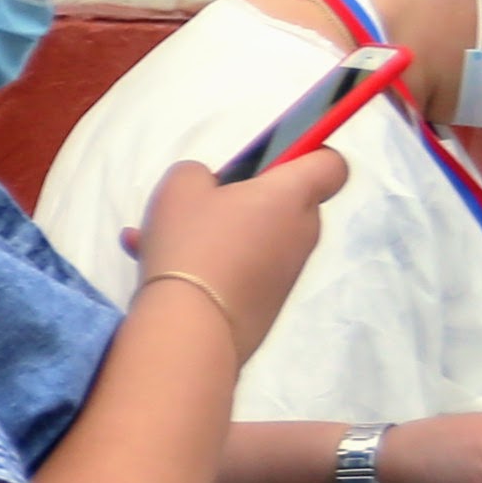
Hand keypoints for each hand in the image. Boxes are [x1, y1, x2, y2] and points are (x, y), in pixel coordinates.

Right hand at [125, 148, 345, 356]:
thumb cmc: (193, 243)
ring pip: (254, 237)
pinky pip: (240, 270)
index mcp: (293, 196)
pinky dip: (208, 264)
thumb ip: (200, 174)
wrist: (192, 328)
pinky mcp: (267, 305)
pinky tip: (150, 261)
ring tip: (157, 238)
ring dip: (217, 234)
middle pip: (286, 202)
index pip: (331, 165)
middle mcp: (301, 233)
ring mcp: (286, 273)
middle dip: (247, 199)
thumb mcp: (181, 185)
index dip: (308, 154)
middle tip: (201, 204)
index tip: (270, 160)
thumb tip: (211, 188)